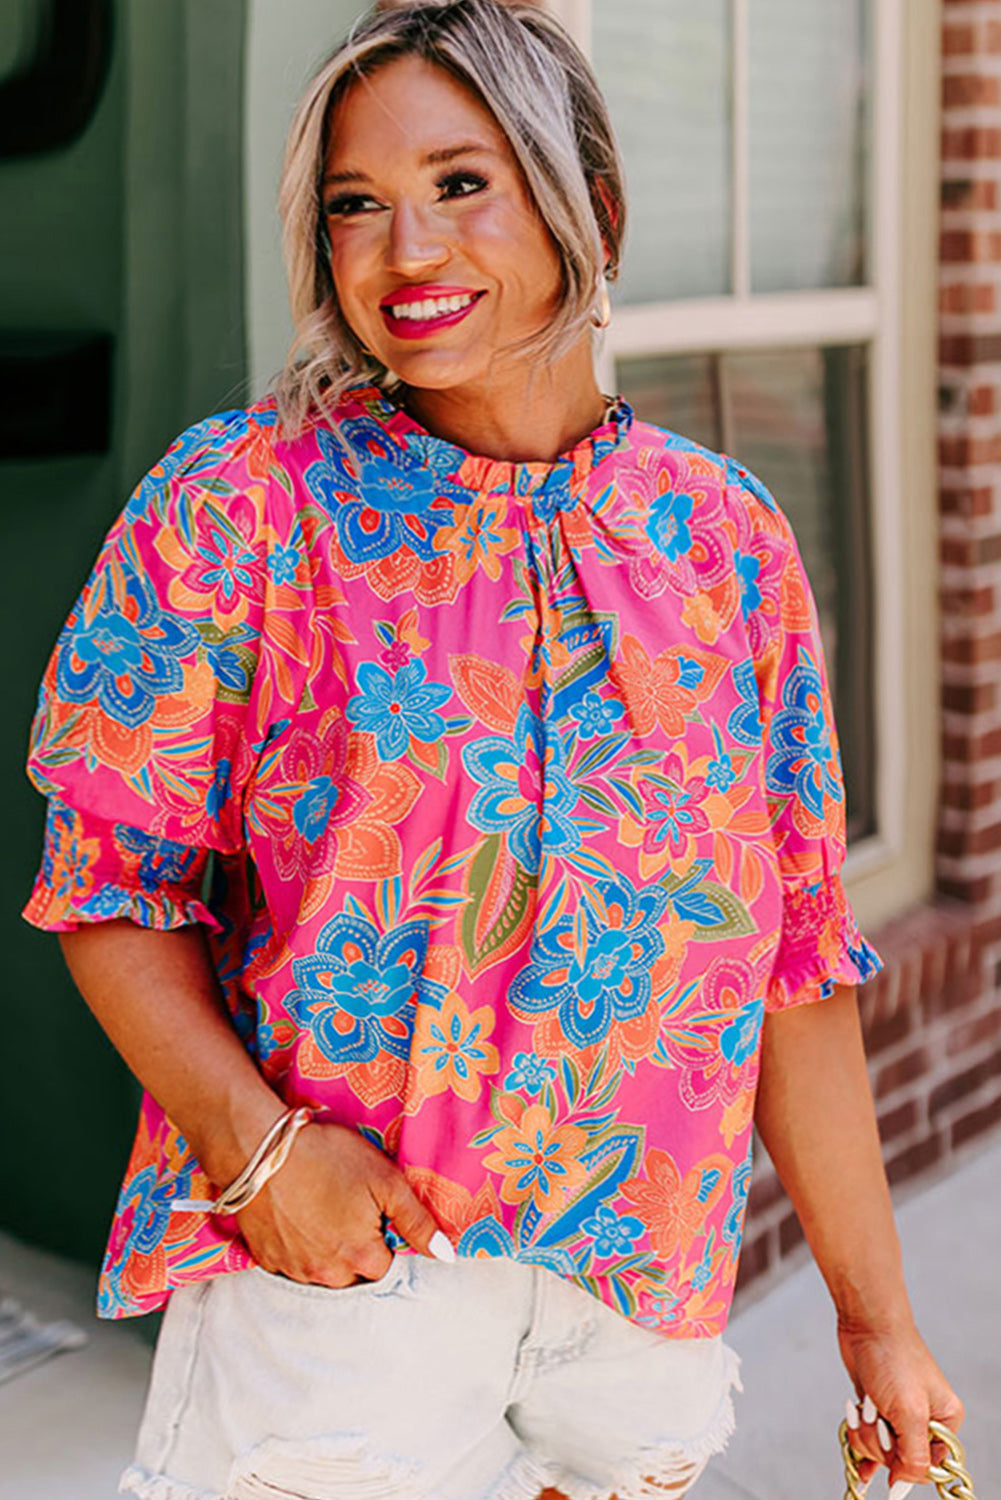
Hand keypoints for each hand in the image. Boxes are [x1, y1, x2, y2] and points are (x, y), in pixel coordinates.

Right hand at [233, 1121, 448, 1285]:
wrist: (260, 1149)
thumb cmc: (327, 1157)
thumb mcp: (384, 1179)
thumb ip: (417, 1221)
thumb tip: (446, 1256)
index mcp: (361, 1257)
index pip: (387, 1267)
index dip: (385, 1238)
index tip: (375, 1213)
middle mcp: (327, 1274)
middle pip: (354, 1275)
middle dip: (357, 1251)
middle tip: (347, 1210)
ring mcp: (293, 1270)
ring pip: (322, 1272)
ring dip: (327, 1252)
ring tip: (321, 1212)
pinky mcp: (266, 1259)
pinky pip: (292, 1265)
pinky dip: (298, 1248)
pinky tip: (297, 1218)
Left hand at [839, 1314, 964, 1492]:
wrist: (866, 1322)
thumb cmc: (893, 1357)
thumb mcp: (908, 1412)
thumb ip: (912, 1454)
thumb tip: (903, 1485)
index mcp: (944, 1421)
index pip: (928, 1467)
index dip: (905, 1467)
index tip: (890, 1461)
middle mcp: (924, 1419)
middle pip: (899, 1459)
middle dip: (879, 1443)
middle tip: (874, 1417)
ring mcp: (898, 1413)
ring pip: (879, 1448)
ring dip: (864, 1432)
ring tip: (864, 1407)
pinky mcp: (877, 1406)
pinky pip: (867, 1436)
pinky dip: (858, 1436)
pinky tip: (856, 1437)